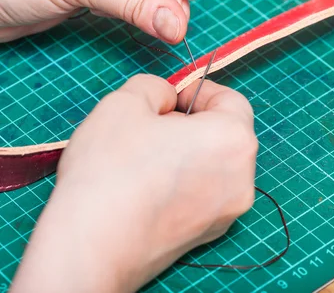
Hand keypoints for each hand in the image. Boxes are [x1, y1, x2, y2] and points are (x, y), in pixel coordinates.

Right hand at [11, 75, 257, 291]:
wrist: (91, 245)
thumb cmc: (110, 168)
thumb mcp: (126, 102)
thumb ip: (156, 88)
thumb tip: (167, 101)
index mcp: (233, 140)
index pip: (230, 100)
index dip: (198, 91)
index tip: (169, 98)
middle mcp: (242, 179)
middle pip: (223, 134)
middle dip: (190, 123)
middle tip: (149, 126)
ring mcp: (225, 213)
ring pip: (211, 165)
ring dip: (183, 152)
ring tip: (141, 157)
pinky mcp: (205, 236)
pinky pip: (200, 194)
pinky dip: (180, 183)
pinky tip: (144, 186)